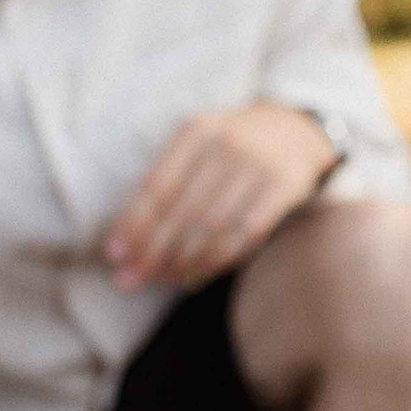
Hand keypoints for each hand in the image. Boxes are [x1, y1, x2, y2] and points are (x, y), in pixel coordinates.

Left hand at [105, 104, 338, 290]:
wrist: (294, 130)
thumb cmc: (227, 148)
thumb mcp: (194, 147)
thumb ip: (160, 186)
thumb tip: (119, 246)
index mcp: (196, 132)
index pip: (157, 186)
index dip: (134, 225)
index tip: (115, 257)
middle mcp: (229, 144)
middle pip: (183, 211)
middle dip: (154, 250)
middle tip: (133, 280)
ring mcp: (260, 166)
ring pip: (214, 226)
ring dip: (184, 260)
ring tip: (165, 280)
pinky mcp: (286, 187)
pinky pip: (247, 233)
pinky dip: (219, 260)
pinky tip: (197, 275)